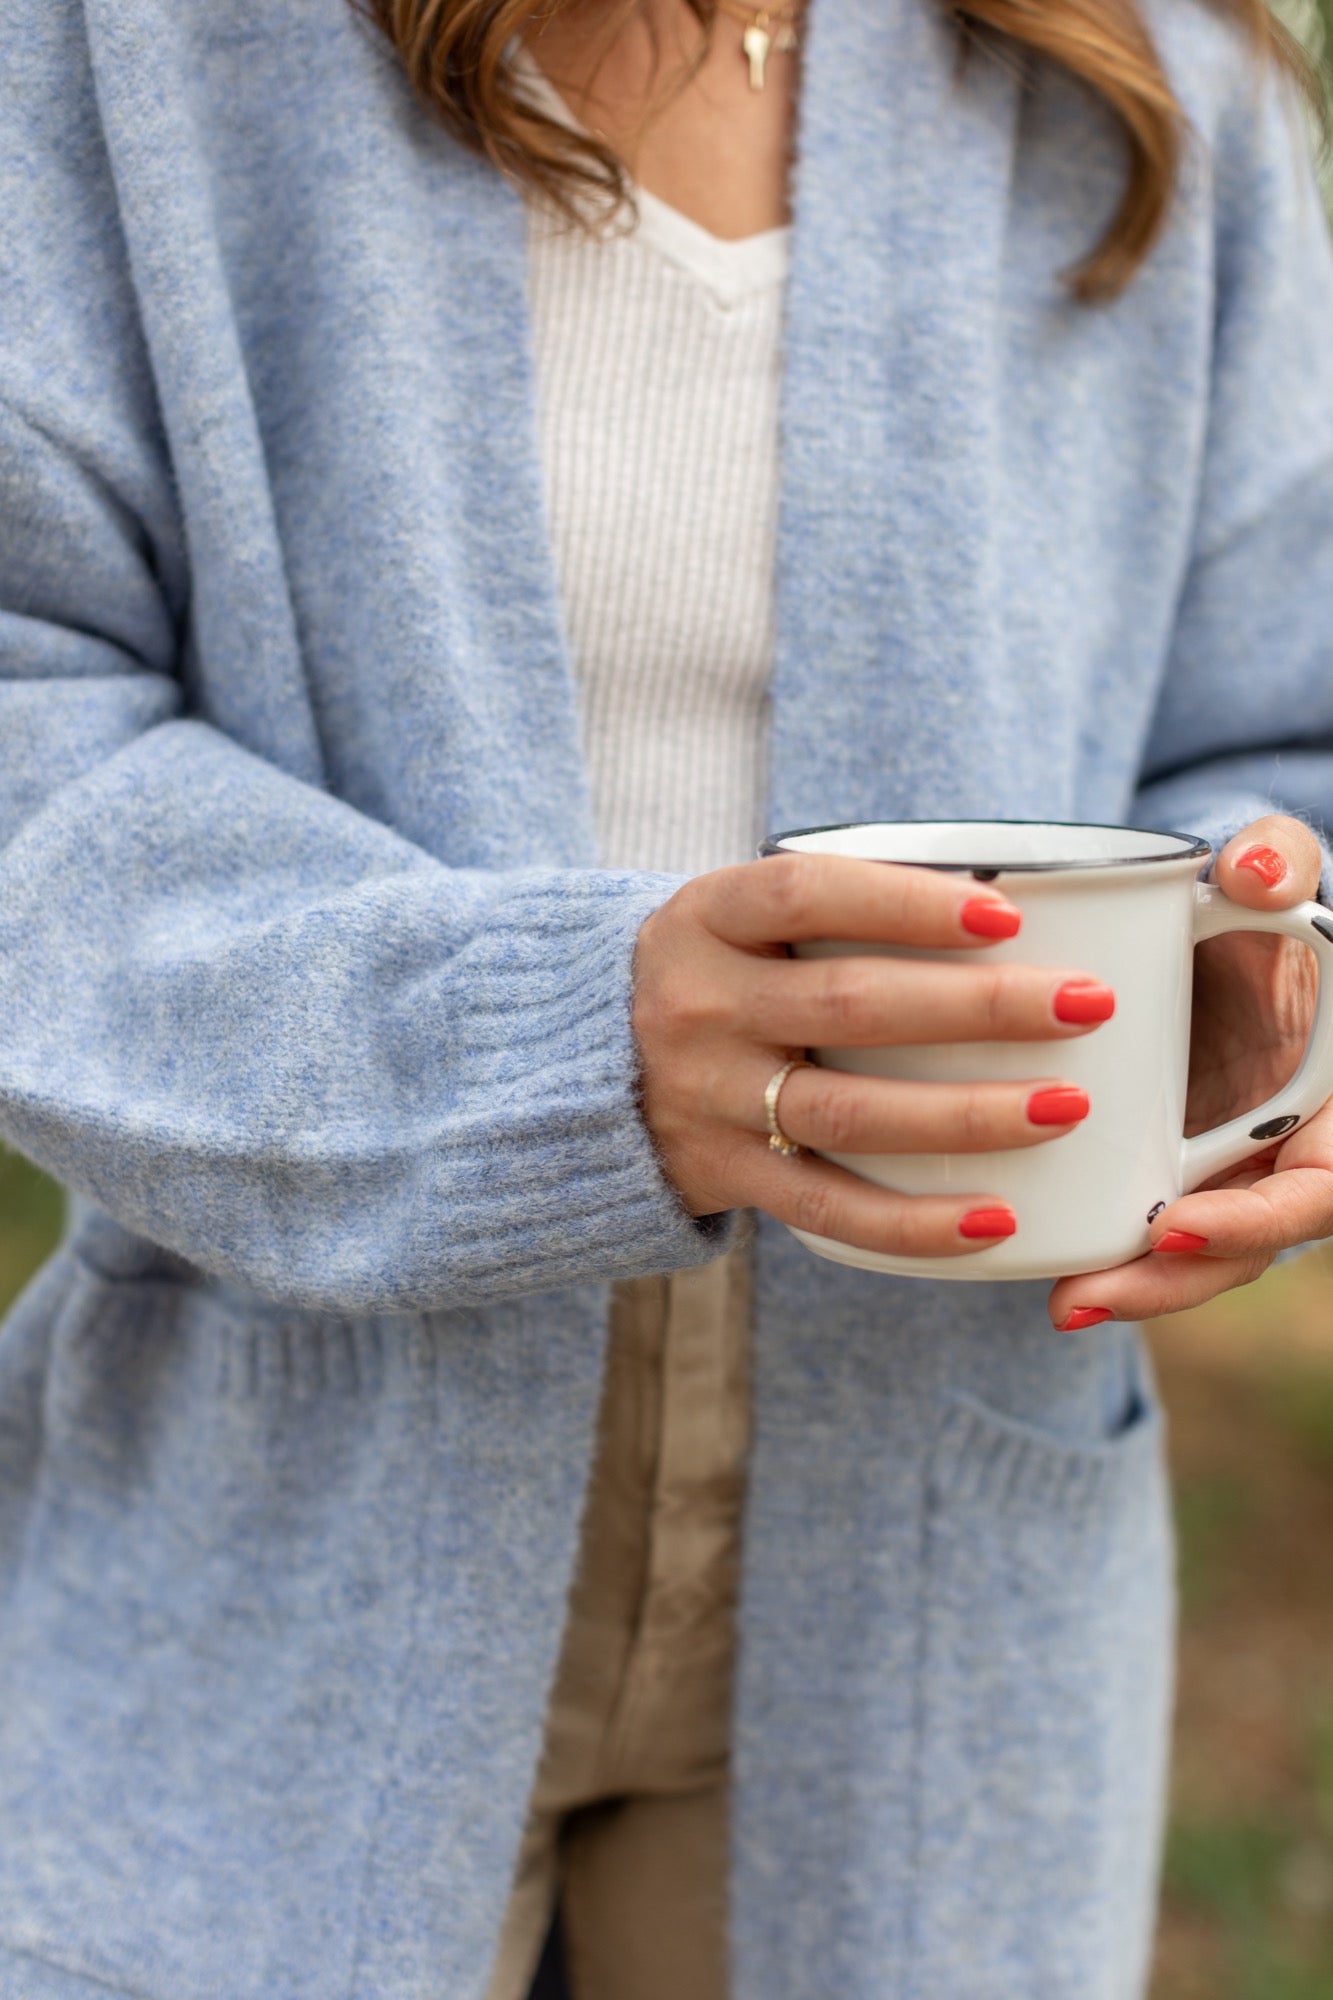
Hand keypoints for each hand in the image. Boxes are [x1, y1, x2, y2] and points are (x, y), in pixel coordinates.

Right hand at [633, 853, 1112, 1261]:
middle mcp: (698, 1004)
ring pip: (847, 1111)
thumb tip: (1022, 902)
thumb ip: (840, 908)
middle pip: (850, 1005)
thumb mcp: (742, 917)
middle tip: (1087, 1004)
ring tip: (1067, 1106)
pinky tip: (998, 1219)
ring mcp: (705, 1097)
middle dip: (981, 1006)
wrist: (585, 1063)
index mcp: (708, 917)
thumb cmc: (720, 971)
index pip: (808, 896)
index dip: (908, 903)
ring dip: (966, 1113)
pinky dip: (914, 1222)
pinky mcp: (722, 1176)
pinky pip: (827, 1208)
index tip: (1008, 913)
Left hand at [1047, 813, 1332, 1329]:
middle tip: (1087, 1295)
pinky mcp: (1164, 1171)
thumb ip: (1281, 860)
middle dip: (1169, 1282)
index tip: (1178, 1223)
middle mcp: (1284, 1151)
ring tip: (1063, 1303)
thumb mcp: (1272, 873)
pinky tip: (1033, 1270)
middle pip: (1242, 1248)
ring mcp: (1224, 1171)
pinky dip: (1094, 1250)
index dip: (1256, 1220)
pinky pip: (1138, 1228)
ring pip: (1188, 1255)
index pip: (1316, 1190)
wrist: (1201, 926)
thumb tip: (1252, 871)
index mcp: (1331, 1104)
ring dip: (1127, 1287)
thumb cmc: (1250, 904)